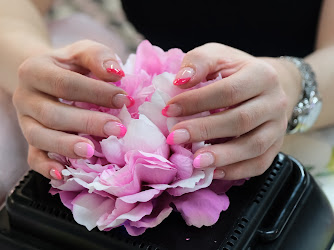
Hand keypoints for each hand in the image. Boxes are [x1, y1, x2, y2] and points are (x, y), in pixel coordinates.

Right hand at [13, 40, 131, 179]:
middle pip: (53, 114)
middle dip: (87, 123)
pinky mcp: (29, 141)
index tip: (124, 99)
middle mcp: (25, 97)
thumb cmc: (70, 65)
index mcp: (35, 70)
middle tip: (118, 129)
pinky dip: (47, 167)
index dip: (95, 93)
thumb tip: (116, 73)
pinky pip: (33, 157)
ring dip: (66, 146)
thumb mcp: (82, 51)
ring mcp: (25, 121)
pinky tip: (64, 174)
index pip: (65, 84)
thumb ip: (98, 57)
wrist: (45, 76)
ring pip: (39, 138)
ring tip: (92, 152)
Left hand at [164, 43, 300, 179]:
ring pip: (253, 147)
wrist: (265, 85)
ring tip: (195, 161)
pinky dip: (236, 171)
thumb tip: (180, 80)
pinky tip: (213, 172)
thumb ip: (198, 62)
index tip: (168, 110)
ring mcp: (278, 127)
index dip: (197, 102)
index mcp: (262, 75)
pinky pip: (259, 164)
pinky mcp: (275, 146)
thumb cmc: (234, 71)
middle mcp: (275, 102)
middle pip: (240, 120)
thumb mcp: (217, 56)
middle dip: (204, 130)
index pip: (228, 91)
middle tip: (174, 137)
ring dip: (222, 157)